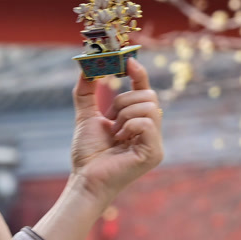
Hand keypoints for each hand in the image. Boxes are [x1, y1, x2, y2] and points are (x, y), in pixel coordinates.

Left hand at [70, 59, 164, 203]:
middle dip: (124, 101)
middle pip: (149, 96)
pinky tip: (120, 140)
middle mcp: (152, 132)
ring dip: (124, 115)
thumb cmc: (87, 153)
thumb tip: (86, 67)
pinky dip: (129, 126)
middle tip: (109, 118)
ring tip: (114, 133)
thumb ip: (86, 92)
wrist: (84, 178)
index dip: (140, 75)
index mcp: (139, 123)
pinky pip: (147, 124)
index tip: (129, 62)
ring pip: (149, 107)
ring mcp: (155, 144)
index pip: (145, 92)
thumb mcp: (86, 116)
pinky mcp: (154, 153)